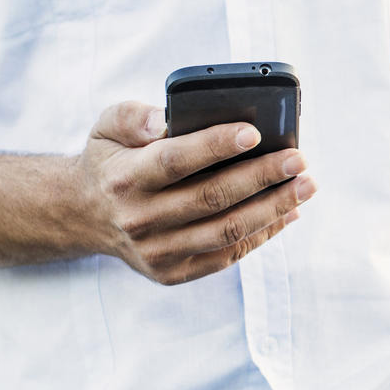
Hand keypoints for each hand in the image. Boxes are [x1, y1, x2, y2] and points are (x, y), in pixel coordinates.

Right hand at [76, 101, 315, 284]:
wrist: (83, 216)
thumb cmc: (111, 161)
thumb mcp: (108, 127)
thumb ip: (136, 117)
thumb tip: (169, 118)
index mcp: (124, 177)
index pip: (174, 160)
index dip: (215, 146)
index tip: (256, 133)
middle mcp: (139, 218)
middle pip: (210, 198)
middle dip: (261, 177)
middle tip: (299, 160)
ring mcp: (157, 251)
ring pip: (226, 231)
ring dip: (273, 209)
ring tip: (306, 186)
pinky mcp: (172, 273)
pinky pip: (227, 255)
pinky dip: (262, 234)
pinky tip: (288, 212)